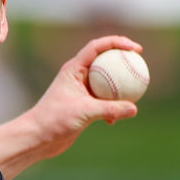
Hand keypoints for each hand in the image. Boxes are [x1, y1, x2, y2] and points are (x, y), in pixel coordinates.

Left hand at [0, 35, 142, 177]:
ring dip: (119, 84)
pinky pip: (104, 100)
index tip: (135, 49)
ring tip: (137, 88)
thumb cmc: (55, 120)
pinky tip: (119, 117)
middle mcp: (77, 76)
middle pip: (104, 60)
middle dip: (121, 58)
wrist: (38, 137)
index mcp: (74, 68)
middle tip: (140, 62)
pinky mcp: (83, 105)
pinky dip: (113, 105)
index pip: (97, 47)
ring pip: (105, 81)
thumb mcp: (84, 112)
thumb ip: (110, 109)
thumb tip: (134, 109)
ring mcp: (80, 90)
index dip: (117, 42)